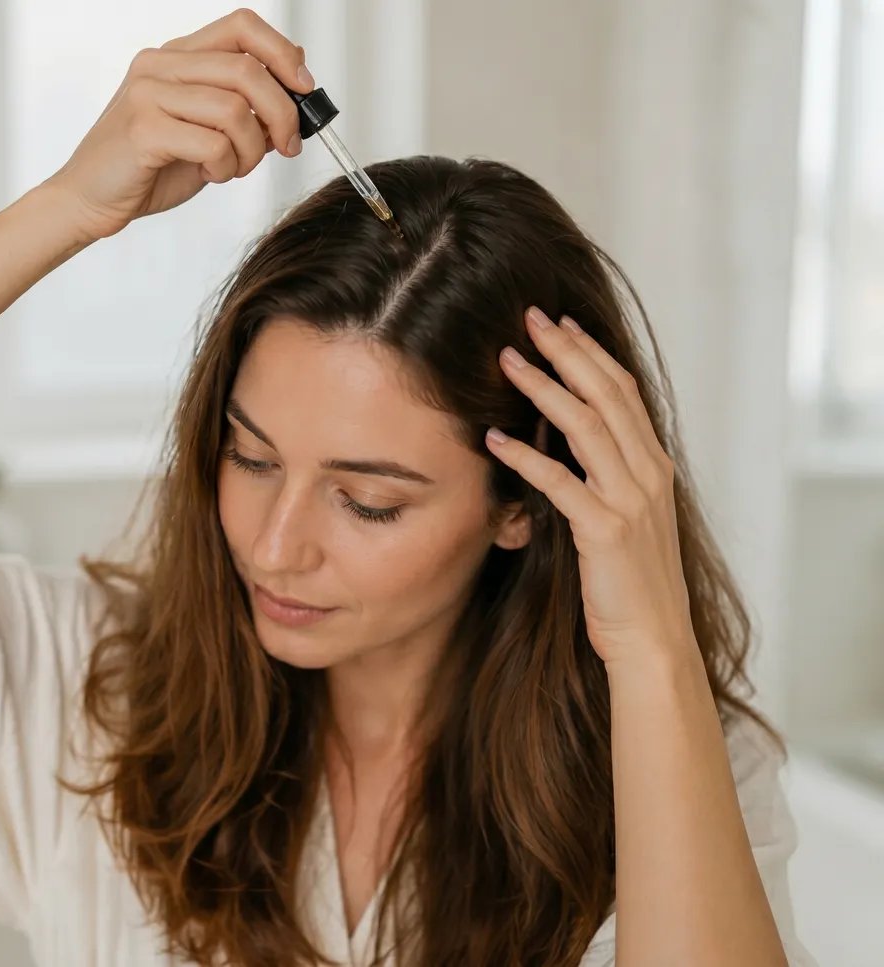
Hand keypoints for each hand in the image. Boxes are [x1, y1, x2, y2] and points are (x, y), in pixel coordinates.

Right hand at [43, 8, 310, 242]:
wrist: (89, 200)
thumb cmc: (148, 169)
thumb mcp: (207, 134)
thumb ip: (243, 111)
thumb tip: (297, 94)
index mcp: (177, 57)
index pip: (242, 26)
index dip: (283, 53)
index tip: (304, 90)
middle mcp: (161, 65)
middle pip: (247, 69)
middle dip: (282, 113)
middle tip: (287, 146)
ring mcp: (148, 94)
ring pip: (234, 109)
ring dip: (251, 150)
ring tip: (235, 168)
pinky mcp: (143, 130)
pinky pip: (213, 143)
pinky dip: (225, 167)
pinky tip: (210, 175)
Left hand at [485, 307, 695, 666]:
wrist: (652, 641)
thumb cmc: (629, 584)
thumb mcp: (624, 518)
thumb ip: (604, 477)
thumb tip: (566, 444)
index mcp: (654, 466)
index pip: (624, 392)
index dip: (591, 353)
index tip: (560, 323)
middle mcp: (648, 475)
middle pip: (608, 394)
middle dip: (568, 351)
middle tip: (531, 318)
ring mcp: (631, 501)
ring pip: (587, 427)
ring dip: (544, 389)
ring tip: (507, 360)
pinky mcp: (606, 531)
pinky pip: (561, 483)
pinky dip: (526, 456)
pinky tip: (494, 438)